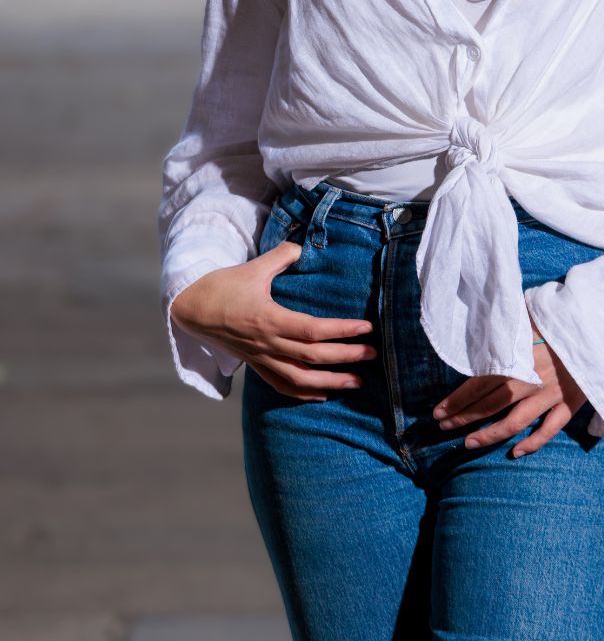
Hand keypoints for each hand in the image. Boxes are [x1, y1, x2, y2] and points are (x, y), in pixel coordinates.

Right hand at [169, 240, 378, 399]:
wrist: (193, 309)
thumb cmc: (224, 286)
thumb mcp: (253, 267)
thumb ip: (281, 256)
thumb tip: (302, 247)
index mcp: (269, 319)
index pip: (313, 330)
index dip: (341, 331)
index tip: (366, 328)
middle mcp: (267, 344)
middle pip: (313, 356)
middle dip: (346, 357)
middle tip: (373, 355)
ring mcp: (261, 358)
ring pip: (300, 379)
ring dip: (331, 382)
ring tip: (357, 382)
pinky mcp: (256, 365)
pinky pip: (282, 385)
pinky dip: (304, 393)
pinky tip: (324, 393)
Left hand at [432, 314, 589, 456]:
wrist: (601, 328)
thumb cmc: (562, 318)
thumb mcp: (529, 316)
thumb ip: (506, 327)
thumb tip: (482, 323)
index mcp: (516, 358)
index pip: (478, 383)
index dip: (456, 400)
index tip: (438, 411)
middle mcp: (529, 380)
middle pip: (489, 404)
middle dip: (463, 417)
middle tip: (444, 427)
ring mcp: (549, 395)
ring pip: (513, 422)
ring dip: (489, 435)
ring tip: (469, 444)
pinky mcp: (569, 404)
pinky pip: (548, 430)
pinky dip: (532, 443)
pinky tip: (515, 452)